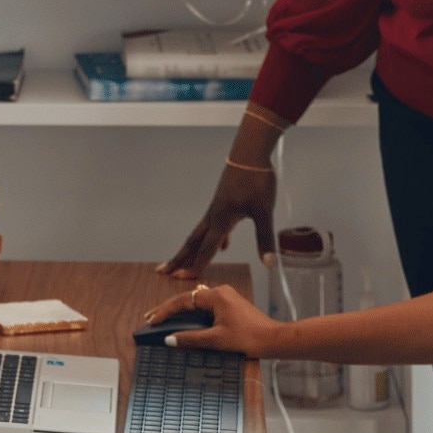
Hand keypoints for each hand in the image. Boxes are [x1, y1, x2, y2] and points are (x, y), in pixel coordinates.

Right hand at [140, 285, 287, 358]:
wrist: (274, 340)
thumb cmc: (250, 338)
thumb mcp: (216, 340)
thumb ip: (191, 339)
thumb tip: (169, 339)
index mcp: (216, 296)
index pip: (182, 300)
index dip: (164, 311)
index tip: (152, 320)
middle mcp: (221, 292)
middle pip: (188, 298)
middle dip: (168, 309)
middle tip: (151, 318)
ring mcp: (227, 298)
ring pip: (196, 302)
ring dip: (180, 311)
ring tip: (163, 319)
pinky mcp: (231, 306)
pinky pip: (206, 307)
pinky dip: (192, 313)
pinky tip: (184, 320)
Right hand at [160, 151, 277, 280]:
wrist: (250, 153)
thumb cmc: (257, 180)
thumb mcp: (263, 211)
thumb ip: (265, 238)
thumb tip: (270, 264)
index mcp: (221, 220)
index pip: (206, 249)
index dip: (195, 265)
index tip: (181, 280)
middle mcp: (214, 216)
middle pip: (193, 242)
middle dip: (179, 258)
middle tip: (162, 271)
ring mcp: (216, 209)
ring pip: (200, 234)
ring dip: (191, 249)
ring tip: (182, 261)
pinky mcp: (223, 203)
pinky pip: (213, 226)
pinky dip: (212, 239)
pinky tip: (223, 245)